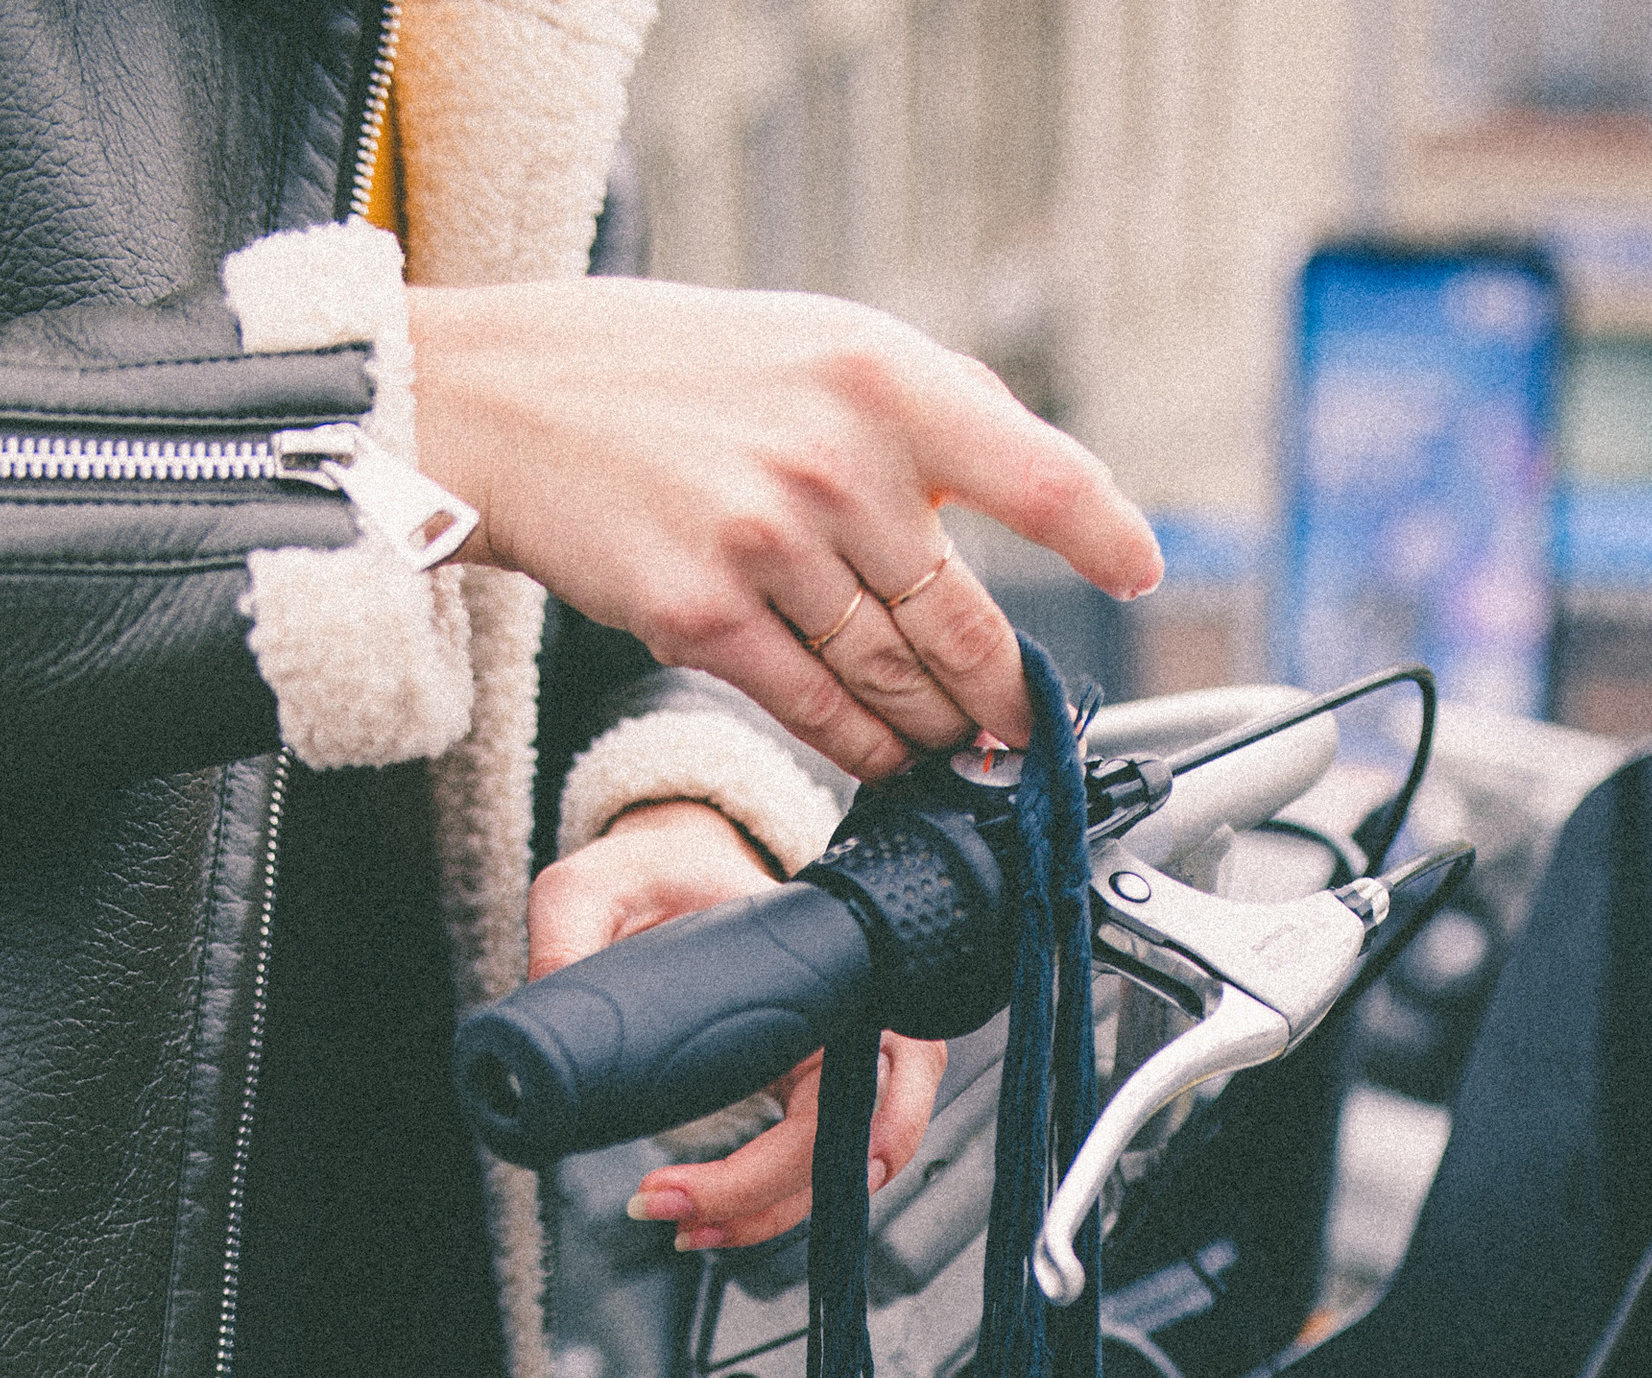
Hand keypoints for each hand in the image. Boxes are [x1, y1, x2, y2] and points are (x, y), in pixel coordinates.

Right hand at [409, 280, 1159, 780]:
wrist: (512, 404)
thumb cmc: (674, 377)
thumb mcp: (815, 346)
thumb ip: (922, 419)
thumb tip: (1027, 508)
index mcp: (880, 375)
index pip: (1034, 470)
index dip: (1101, 534)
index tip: (1140, 573)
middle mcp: (833, 458)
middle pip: (962, 621)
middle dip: (1005, 696)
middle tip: (1029, 732)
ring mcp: (766, 542)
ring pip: (894, 678)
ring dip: (937, 732)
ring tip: (957, 749)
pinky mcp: (702, 615)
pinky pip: (817, 710)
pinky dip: (863, 748)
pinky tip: (885, 758)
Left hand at [528, 802, 945, 1248]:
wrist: (685, 872)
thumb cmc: (663, 868)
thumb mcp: (601, 880)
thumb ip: (568, 924)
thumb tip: (545, 1002)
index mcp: (830, 968)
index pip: (852, 1085)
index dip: (777, 1161)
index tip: (678, 1184)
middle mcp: (856, 1018)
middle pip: (866, 1147)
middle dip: (775, 1203)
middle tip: (681, 1224)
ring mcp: (845, 1056)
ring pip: (850, 1168)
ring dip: (775, 1217)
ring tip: (686, 1231)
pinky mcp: (818, 1086)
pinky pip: (822, 1162)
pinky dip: (773, 1205)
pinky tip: (708, 1222)